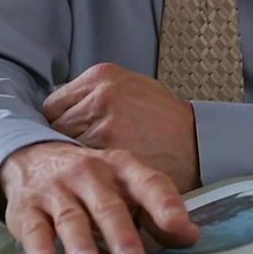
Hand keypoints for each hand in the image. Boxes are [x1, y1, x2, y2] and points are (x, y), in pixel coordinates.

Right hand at [0, 142, 198, 253]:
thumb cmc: (88, 179)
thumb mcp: (123, 186)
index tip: (179, 224)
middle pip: (107, 205)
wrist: (31, 155)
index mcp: (120, 168)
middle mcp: (89, 174)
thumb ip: (155, 211)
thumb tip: (190, 236)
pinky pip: (33, 229)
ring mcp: (56, 190)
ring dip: (79, 242)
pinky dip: (37, 248)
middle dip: (120, 233)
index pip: (147, 182)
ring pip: (70, 217)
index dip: (164, 203)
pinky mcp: (27, 208)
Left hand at [43, 63, 200, 191]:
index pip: (54, 104)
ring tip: (85, 168)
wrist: (198, 143)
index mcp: (102, 76)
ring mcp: (104, 125)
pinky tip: (96, 177)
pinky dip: (87, 173)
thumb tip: (62, 112)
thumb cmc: (163, 120)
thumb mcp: (131, 87)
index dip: (57, 123)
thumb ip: (95, 95)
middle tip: (73, 156)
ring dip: (72, 160)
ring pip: (66, 148)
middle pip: (55, 125)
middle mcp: (100, 96)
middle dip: (62, 142)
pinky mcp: (113, 153)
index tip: (64, 136)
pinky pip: (84, 167)